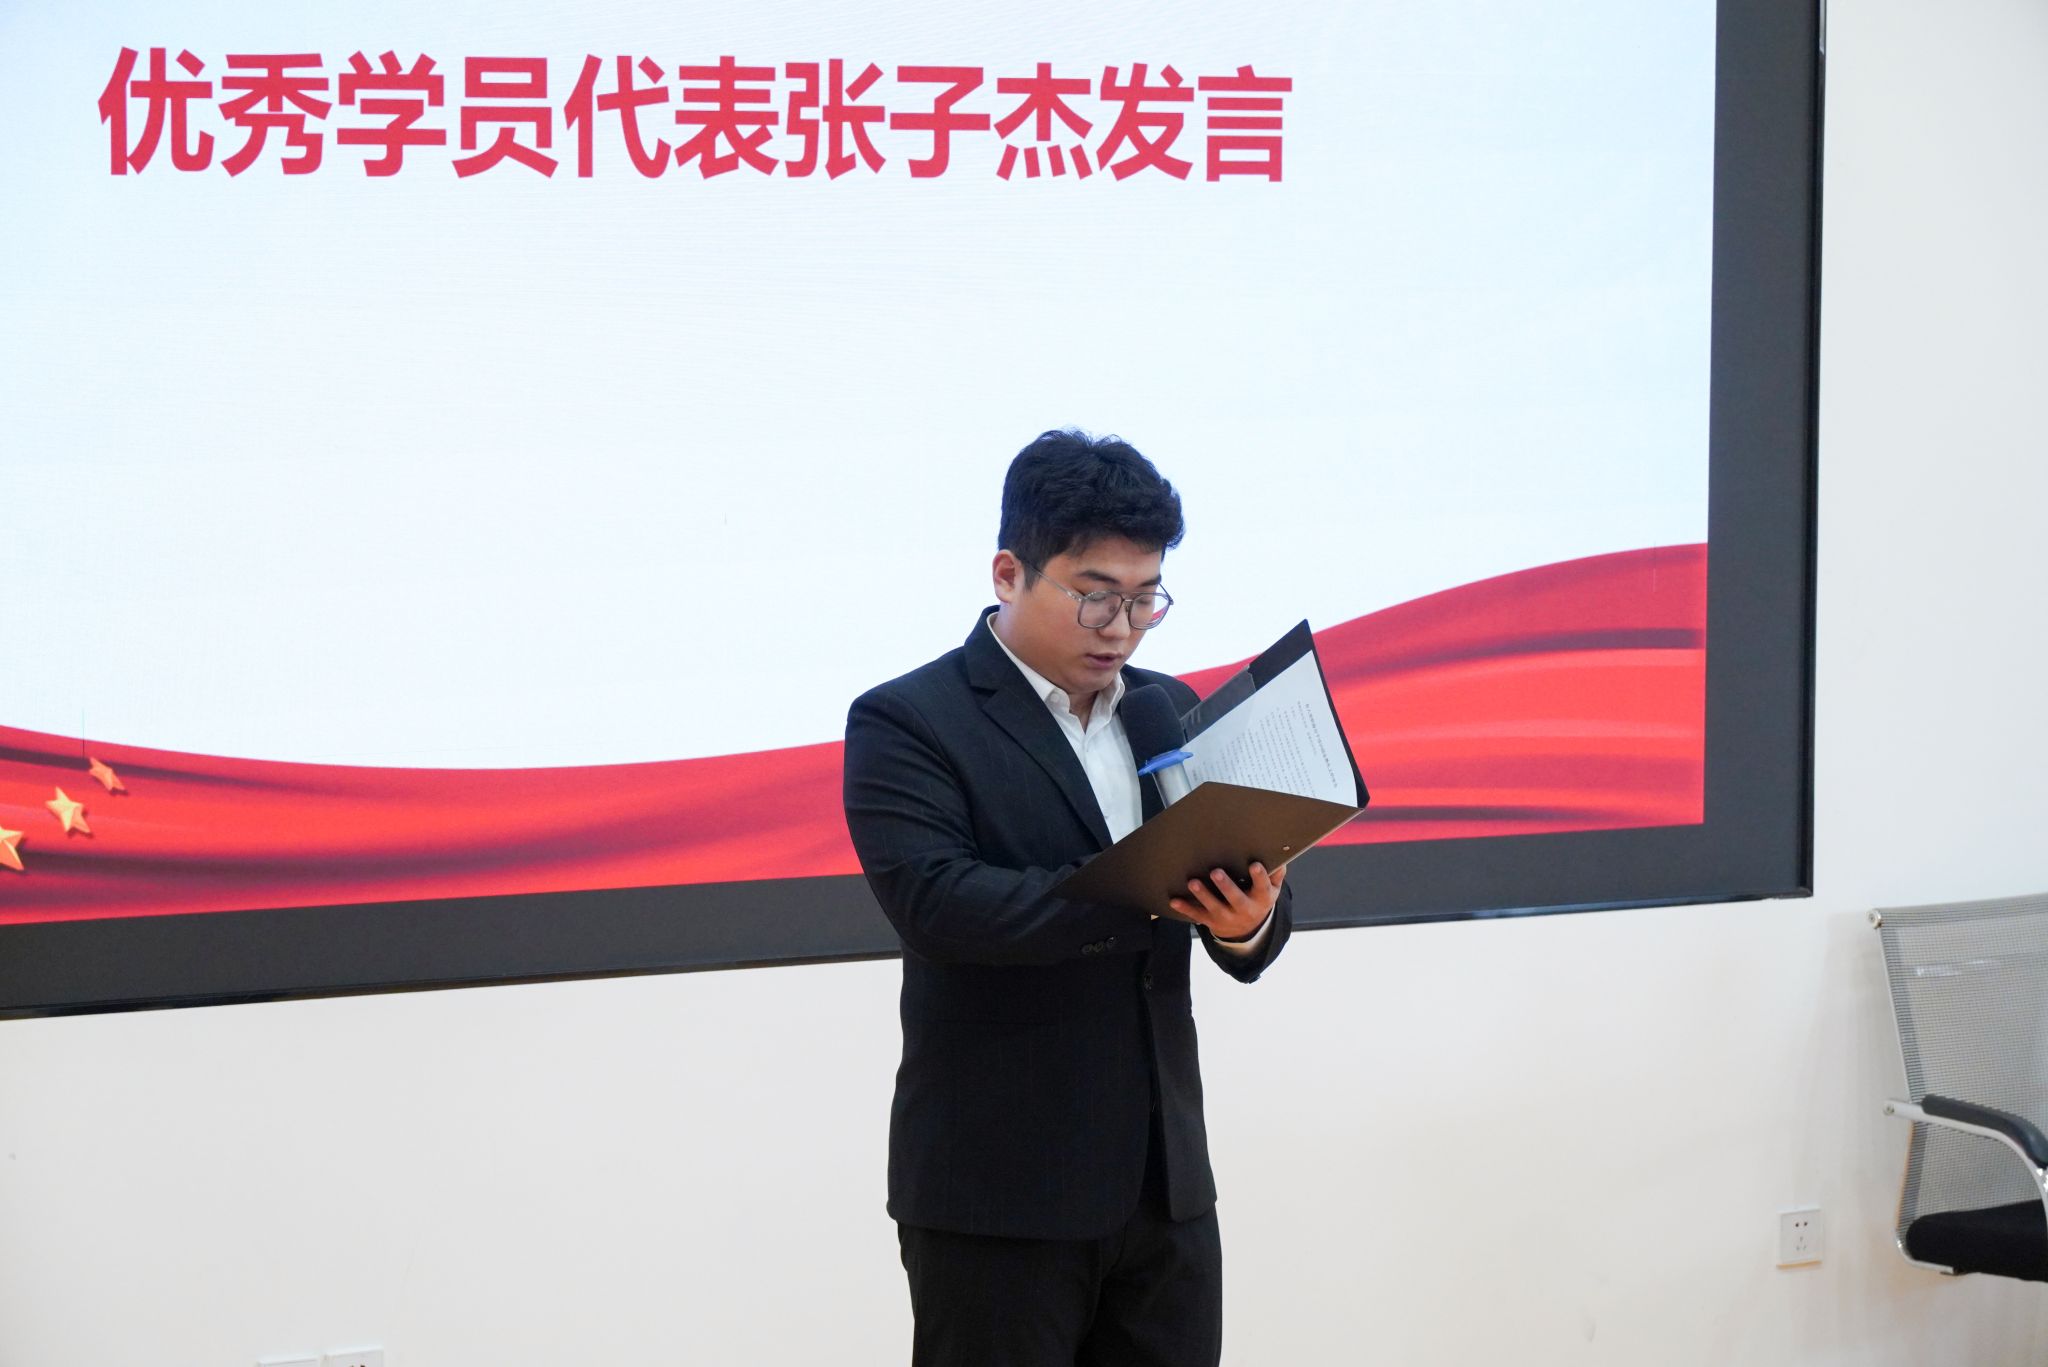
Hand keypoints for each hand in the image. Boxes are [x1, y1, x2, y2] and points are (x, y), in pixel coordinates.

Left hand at [1167, 862, 1284, 940]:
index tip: (1254, 865)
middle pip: (1236, 899)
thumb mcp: (1271, 889)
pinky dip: (1185, 908)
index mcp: (1261, 899)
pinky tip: (1174, 900)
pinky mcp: (1212, 921)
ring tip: (1193, 882)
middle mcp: (1244, 910)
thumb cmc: (1259, 899)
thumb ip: (1276, 873)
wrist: (1248, 930)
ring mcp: (1227, 917)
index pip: (1262, 888)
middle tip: (1216, 872)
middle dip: (1226, 886)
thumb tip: (1280, 854)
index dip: (1260, 877)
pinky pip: (1197, 915)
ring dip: (1203, 895)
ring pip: (1214, 908)